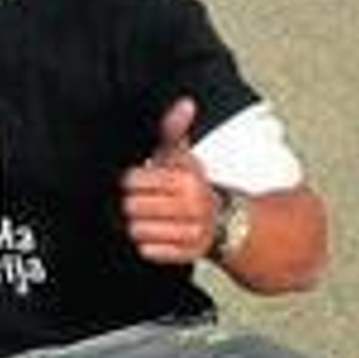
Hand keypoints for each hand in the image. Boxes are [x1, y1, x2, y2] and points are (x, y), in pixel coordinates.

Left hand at [121, 97, 219, 264]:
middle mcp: (192, 206)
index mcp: (186, 179)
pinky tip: (158, 234)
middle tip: (141, 202)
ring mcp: (191, 232)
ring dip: (138, 226)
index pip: (130, 181)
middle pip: (130, 207)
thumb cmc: (193, 186)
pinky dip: (148, 245)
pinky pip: (148, 251)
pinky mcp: (188, 254)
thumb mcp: (183, 157)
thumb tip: (185, 103)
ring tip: (149, 218)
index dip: (130, 181)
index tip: (138, 182)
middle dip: (131, 205)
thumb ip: (175, 130)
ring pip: (137, 231)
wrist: (228, 221)